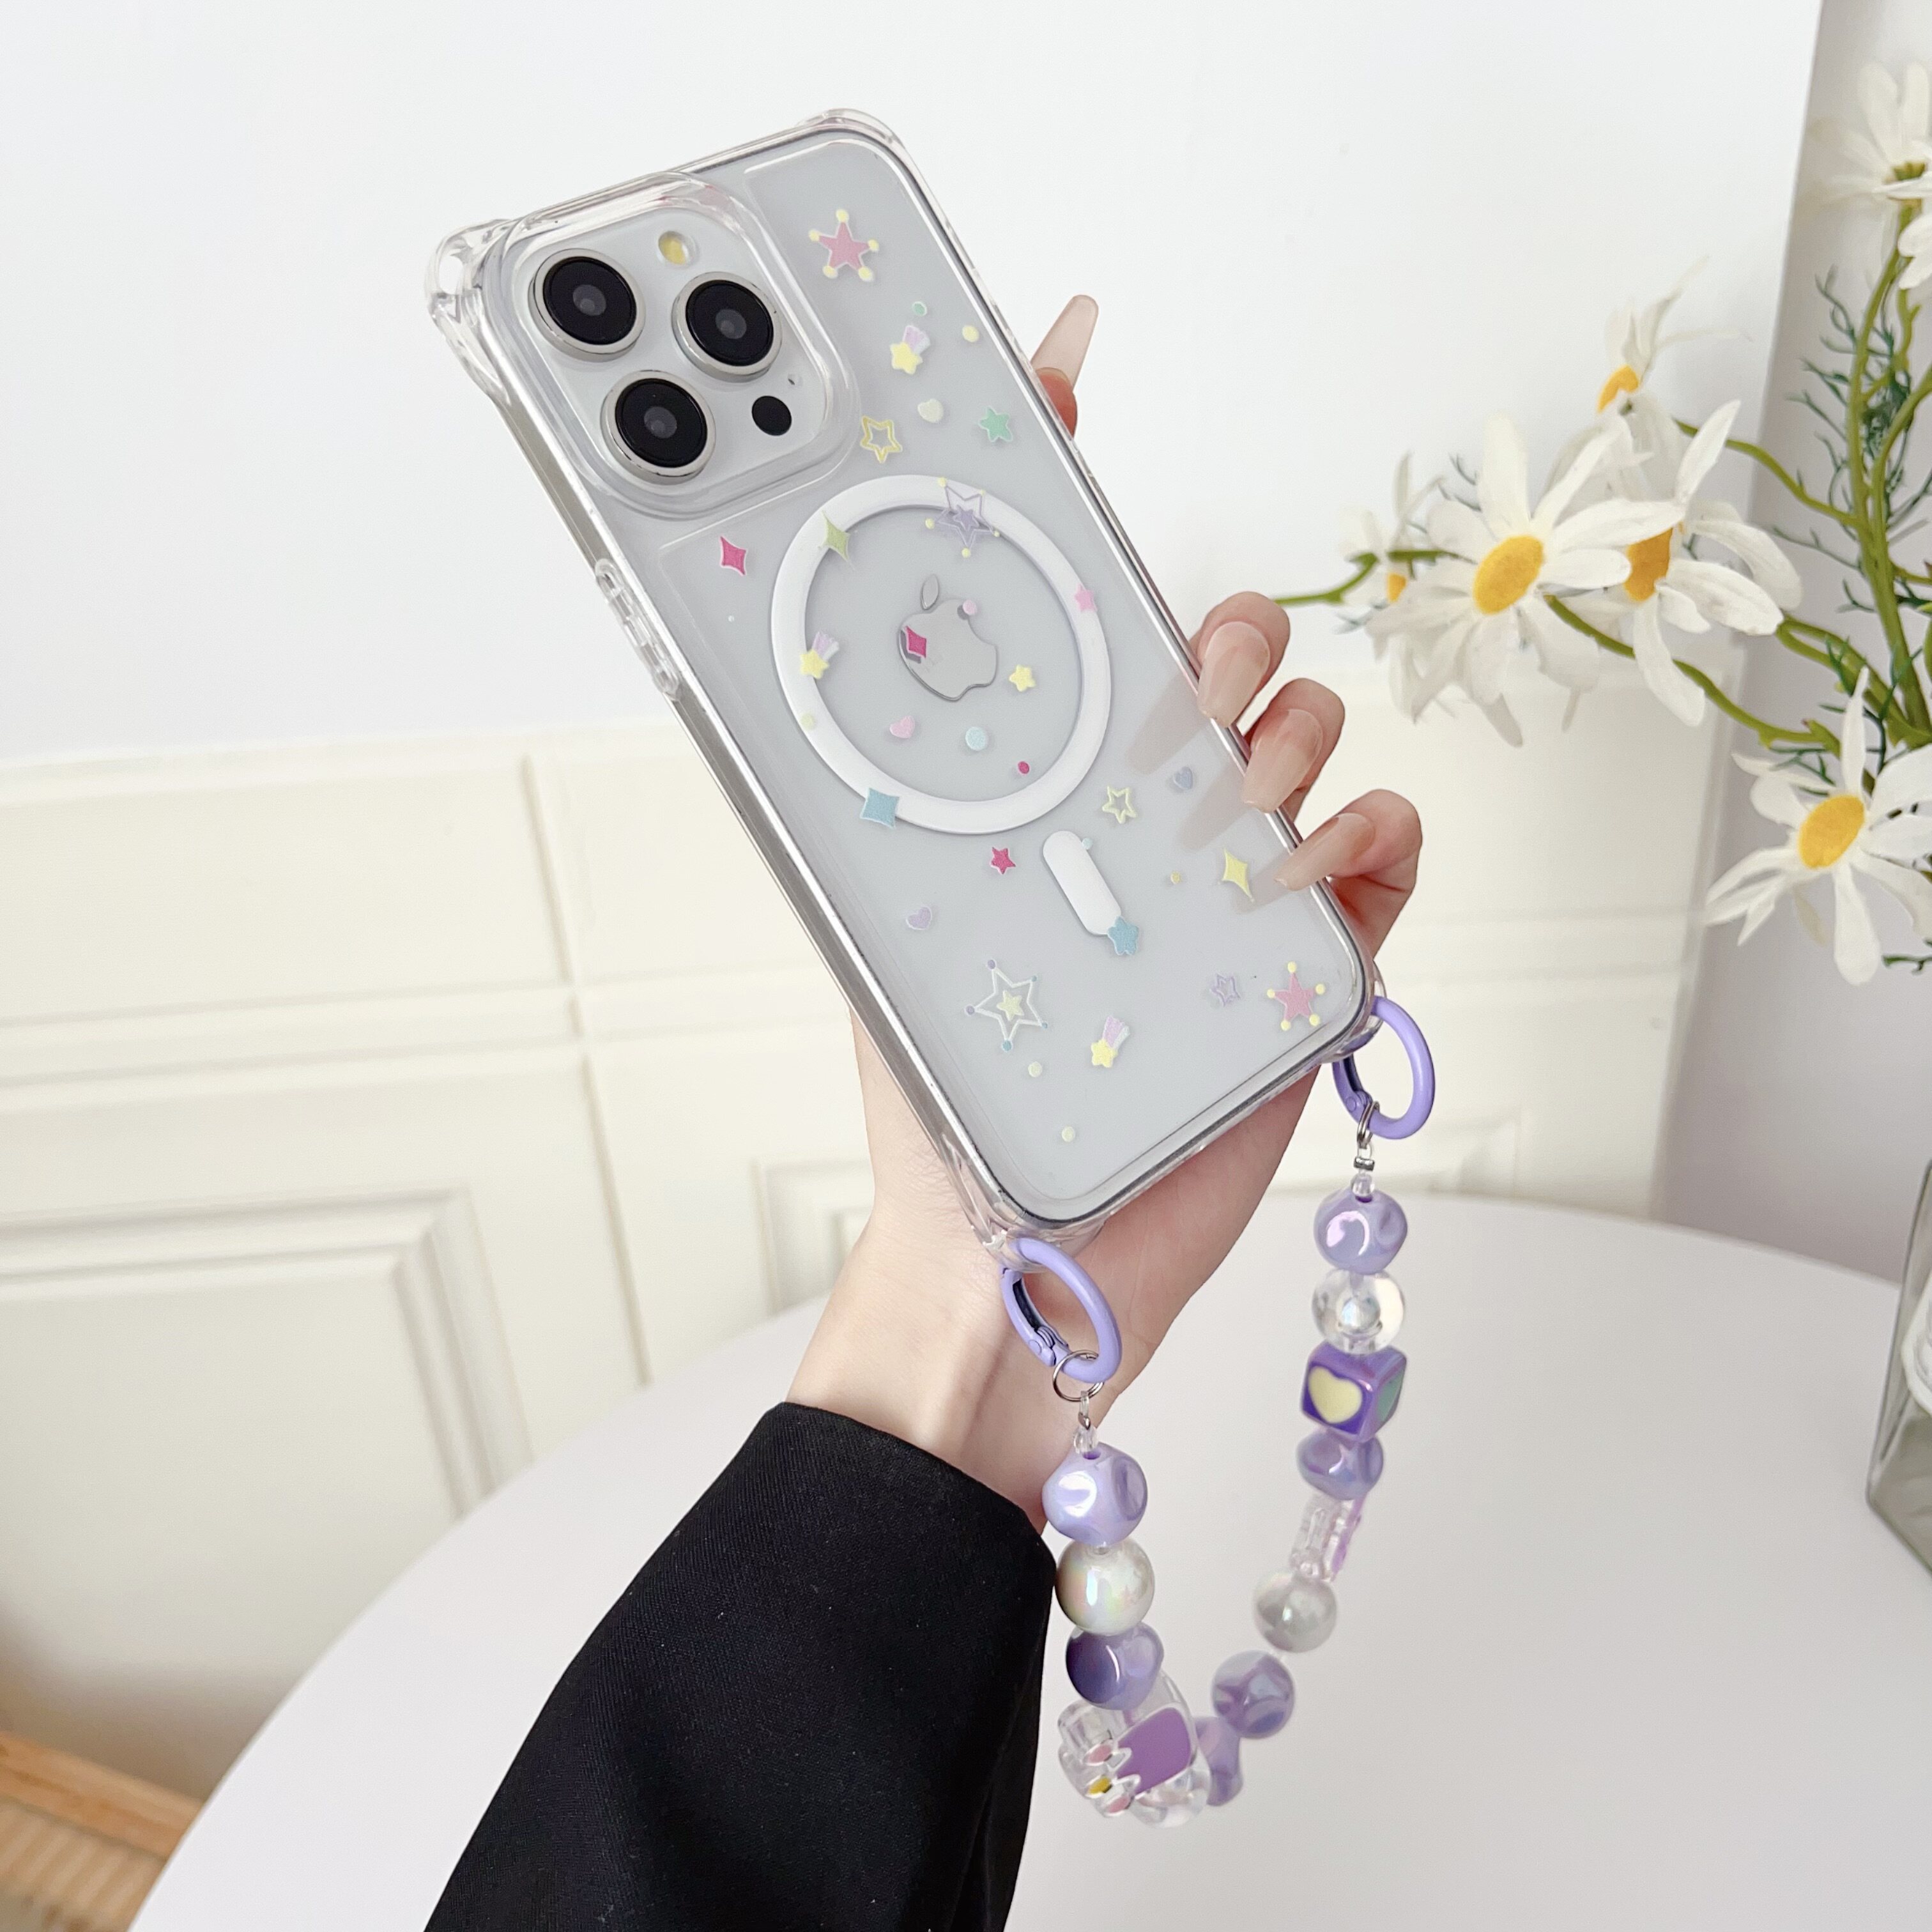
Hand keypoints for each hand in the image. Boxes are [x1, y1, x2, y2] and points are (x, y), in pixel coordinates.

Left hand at [790, 298, 1423, 1520]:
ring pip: (1309, 729)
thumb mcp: (889, 919)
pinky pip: (1382, 846)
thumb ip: (877, 790)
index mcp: (1048, 784)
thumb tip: (781, 661)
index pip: (1066, 599)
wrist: (1028, 1261)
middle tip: (1164, 744)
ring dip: (1273, 764)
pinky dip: (1360, 852)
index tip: (1060, 348)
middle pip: (1229, 639)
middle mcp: (1149, 812)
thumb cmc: (948, 1097)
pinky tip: (1308, 899)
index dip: (1061, 464)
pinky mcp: (1318, 956)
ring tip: (1214, 865)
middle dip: (1217, 653)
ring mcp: (1242, 880)